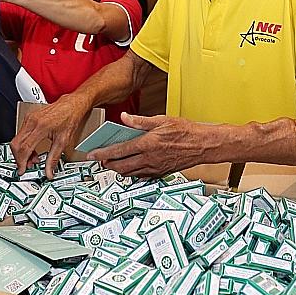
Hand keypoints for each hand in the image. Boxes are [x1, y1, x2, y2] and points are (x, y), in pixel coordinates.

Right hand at [12, 94, 96, 178]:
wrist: (72, 105)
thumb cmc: (70, 118)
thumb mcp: (63, 141)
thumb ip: (54, 159)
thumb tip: (49, 171)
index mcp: (40, 127)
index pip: (24, 148)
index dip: (22, 161)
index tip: (22, 169)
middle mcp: (32, 121)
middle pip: (16, 144)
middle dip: (20, 158)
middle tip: (27, 166)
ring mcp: (29, 118)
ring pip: (17, 139)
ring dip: (22, 151)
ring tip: (34, 158)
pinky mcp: (29, 117)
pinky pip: (20, 134)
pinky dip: (24, 144)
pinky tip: (33, 148)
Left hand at [91, 114, 216, 177]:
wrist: (203, 145)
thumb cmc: (186, 131)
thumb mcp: (162, 120)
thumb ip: (140, 121)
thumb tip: (123, 118)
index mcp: (147, 144)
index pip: (118, 151)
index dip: (102, 154)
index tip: (92, 155)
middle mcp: (149, 159)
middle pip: (120, 166)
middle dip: (107, 164)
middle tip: (101, 160)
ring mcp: (155, 168)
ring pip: (129, 173)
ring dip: (118, 169)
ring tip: (114, 162)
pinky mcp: (160, 173)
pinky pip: (141, 176)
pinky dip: (132, 173)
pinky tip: (131, 166)